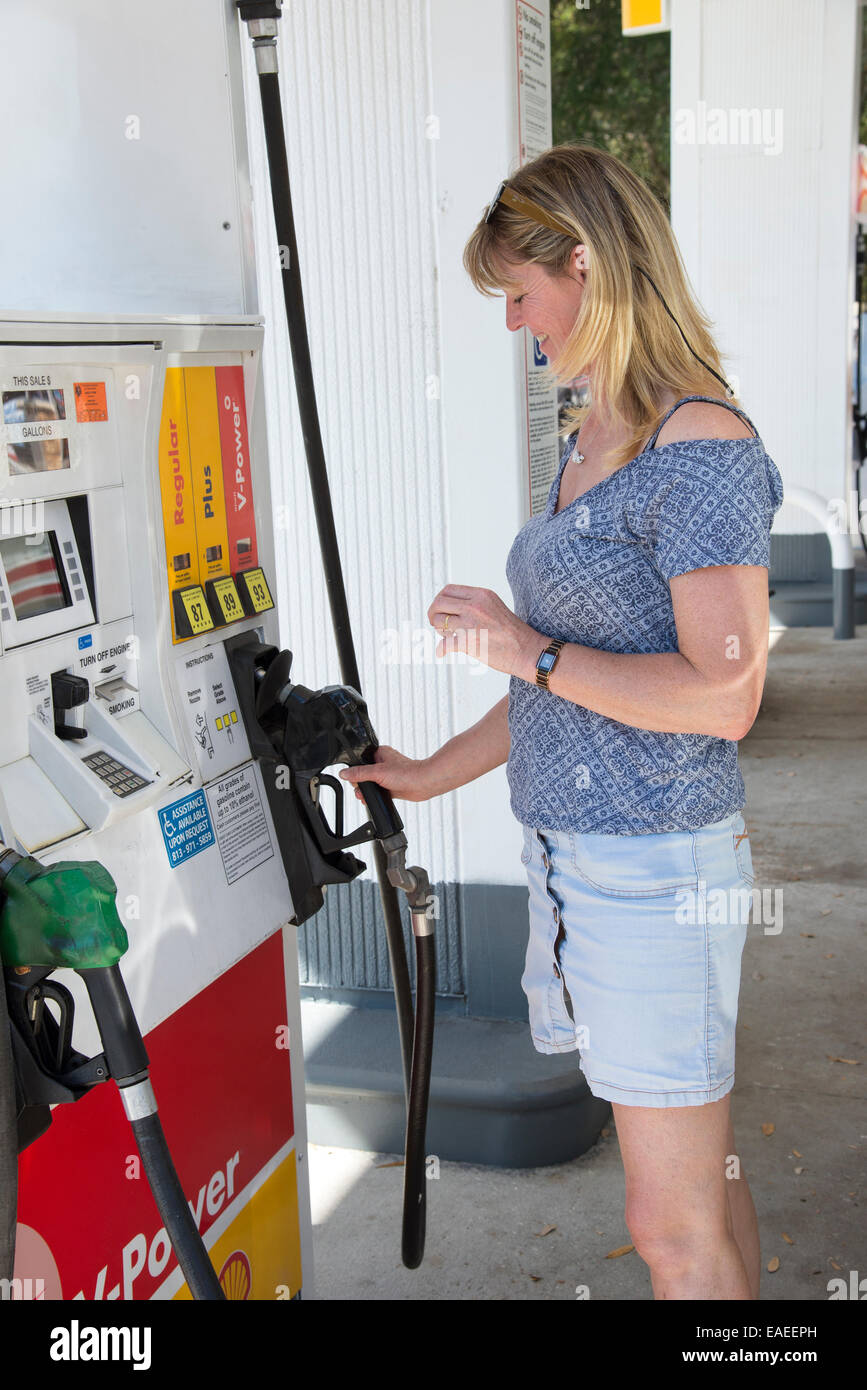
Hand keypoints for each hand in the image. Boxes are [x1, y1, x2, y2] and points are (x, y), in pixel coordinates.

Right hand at [339, 745, 441, 803]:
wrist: (424, 784)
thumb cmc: (407, 773)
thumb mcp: (378, 772)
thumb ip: (359, 773)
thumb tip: (344, 773)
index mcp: (380, 754)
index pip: (360, 762)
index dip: (354, 772)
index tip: (353, 780)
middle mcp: (383, 764)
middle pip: (364, 774)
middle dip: (360, 784)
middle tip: (361, 790)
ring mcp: (388, 776)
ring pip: (371, 784)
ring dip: (367, 791)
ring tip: (365, 797)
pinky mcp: (392, 787)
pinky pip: (378, 791)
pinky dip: (375, 796)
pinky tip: (374, 799)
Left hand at [427, 584, 542, 678]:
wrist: (527, 651)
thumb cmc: (513, 633)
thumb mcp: (494, 607)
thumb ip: (475, 604)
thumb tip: (452, 610)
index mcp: (481, 595)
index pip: (448, 590)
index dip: (440, 600)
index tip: (441, 610)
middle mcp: (474, 606)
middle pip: (439, 602)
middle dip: (433, 613)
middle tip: (436, 623)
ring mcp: (471, 624)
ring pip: (439, 621)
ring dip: (439, 630)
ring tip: (447, 637)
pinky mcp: (469, 642)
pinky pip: (444, 644)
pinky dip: (440, 650)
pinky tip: (441, 653)